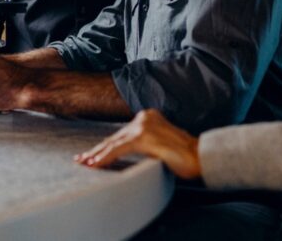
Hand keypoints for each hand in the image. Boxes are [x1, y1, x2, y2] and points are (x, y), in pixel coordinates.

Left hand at [75, 109, 201, 179]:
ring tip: (85, 164)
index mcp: (148, 116)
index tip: (92, 154)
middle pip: (115, 137)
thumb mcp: (160, 145)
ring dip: (98, 155)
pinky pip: (118, 149)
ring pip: (113, 143)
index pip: (122, 133)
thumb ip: (145, 143)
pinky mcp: (143, 137)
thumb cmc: (184, 156)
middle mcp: (144, 117)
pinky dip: (105, 157)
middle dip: (97, 150)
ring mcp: (143, 126)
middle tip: (82, 160)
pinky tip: (96, 164)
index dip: (106, 145)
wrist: (200, 158)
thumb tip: (125, 152)